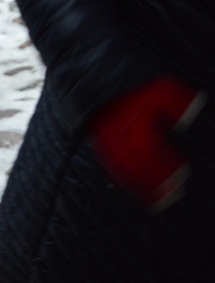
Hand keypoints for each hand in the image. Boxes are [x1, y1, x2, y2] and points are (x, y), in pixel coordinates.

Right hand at [88, 76, 206, 210]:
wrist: (95, 80)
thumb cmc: (131, 86)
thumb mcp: (160, 87)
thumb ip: (177, 103)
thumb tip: (187, 120)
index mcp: (136, 128)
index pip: (154, 155)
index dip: (167, 168)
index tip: (182, 178)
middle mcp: (120, 140)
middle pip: (139, 169)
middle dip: (155, 185)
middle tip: (170, 198)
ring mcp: (108, 144)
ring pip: (124, 172)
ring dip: (140, 189)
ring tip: (154, 202)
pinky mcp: (100, 145)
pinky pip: (112, 167)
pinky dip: (123, 180)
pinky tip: (133, 186)